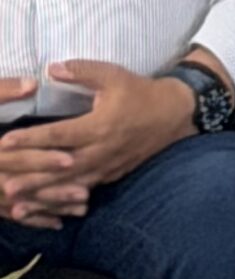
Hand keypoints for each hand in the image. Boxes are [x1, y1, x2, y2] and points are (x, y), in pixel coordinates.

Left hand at [0, 64, 195, 201]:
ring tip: (16, 207)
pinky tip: (44, 209)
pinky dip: (62, 201)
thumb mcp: (114, 75)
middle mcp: (102, 150)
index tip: (6, 143)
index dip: (32, 139)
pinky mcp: (111, 175)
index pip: (59, 134)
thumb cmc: (141, 92)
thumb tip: (51, 69)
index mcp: (101, 125)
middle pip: (60, 168)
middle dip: (31, 178)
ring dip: (42, 196)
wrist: (174, 115)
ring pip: (69, 186)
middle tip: (4, 186)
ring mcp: (107, 166)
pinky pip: (83, 191)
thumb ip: (82, 72)